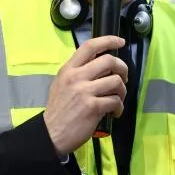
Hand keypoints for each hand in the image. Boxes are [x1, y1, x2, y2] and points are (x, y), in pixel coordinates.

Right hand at [44, 36, 128, 155]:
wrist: (51, 134)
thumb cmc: (58, 110)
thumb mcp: (61, 84)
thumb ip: (78, 72)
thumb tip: (100, 65)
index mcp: (68, 69)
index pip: (90, 46)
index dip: (108, 41)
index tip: (120, 42)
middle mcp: (76, 77)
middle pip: (109, 61)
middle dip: (122, 68)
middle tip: (123, 78)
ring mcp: (85, 92)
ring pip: (116, 81)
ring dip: (122, 91)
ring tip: (118, 99)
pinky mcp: (93, 107)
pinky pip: (115, 101)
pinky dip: (119, 107)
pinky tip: (114, 112)